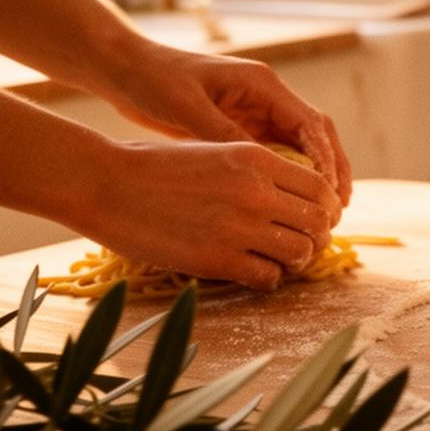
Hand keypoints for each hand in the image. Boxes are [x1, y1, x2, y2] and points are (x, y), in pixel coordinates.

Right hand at [70, 140, 343, 285]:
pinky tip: (254, 273)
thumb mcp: (214, 150)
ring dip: (296, 261)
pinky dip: (269, 279)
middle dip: (317, 237)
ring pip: (300, 252)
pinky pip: (268, 278)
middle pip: (318, 223)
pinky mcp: (217, 259)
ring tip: (279, 261)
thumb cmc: (152, 165)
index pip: (320, 189)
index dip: (325, 209)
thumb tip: (288, 193)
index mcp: (256, 158)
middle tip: (303, 245)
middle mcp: (256, 191)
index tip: (315, 220)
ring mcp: (238, 227)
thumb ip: (254, 170)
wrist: (104, 183)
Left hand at [100, 44, 352, 203]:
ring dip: (316, 178)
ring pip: (302, 148)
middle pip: (317, 135)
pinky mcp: (243, 128)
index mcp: (262, 84)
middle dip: (333, 171)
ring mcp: (257, 113)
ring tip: (325, 214)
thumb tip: (257, 167)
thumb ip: (222, 133)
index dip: (327, 157)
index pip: (310, 122)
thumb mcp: (187, 108)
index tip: (331, 191)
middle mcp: (267, 97)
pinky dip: (290, 179)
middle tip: (339, 209)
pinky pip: (278, 156)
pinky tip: (291, 206)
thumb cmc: (154, 81)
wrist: (127, 70)